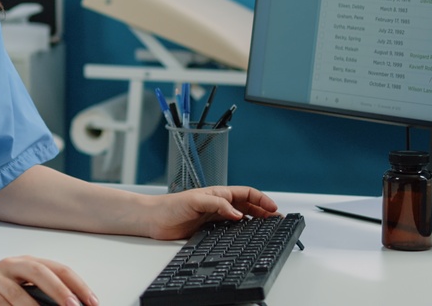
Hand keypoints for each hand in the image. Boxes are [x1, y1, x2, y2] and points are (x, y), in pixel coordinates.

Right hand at [0, 256, 97, 305]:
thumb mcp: (20, 284)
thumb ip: (42, 291)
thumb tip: (70, 303)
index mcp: (28, 261)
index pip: (59, 268)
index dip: (78, 284)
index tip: (93, 301)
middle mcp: (13, 265)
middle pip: (39, 272)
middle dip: (59, 290)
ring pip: (17, 291)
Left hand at [144, 186, 278, 240]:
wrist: (154, 219)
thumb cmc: (170, 205)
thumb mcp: (195, 200)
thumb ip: (217, 204)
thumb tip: (237, 213)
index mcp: (218, 193)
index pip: (246, 194)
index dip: (262, 199)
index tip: (274, 208)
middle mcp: (219, 205)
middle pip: (248, 207)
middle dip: (264, 212)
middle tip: (278, 220)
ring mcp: (215, 217)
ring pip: (242, 218)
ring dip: (256, 222)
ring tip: (268, 228)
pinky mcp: (209, 230)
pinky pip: (231, 231)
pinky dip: (242, 232)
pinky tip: (247, 237)